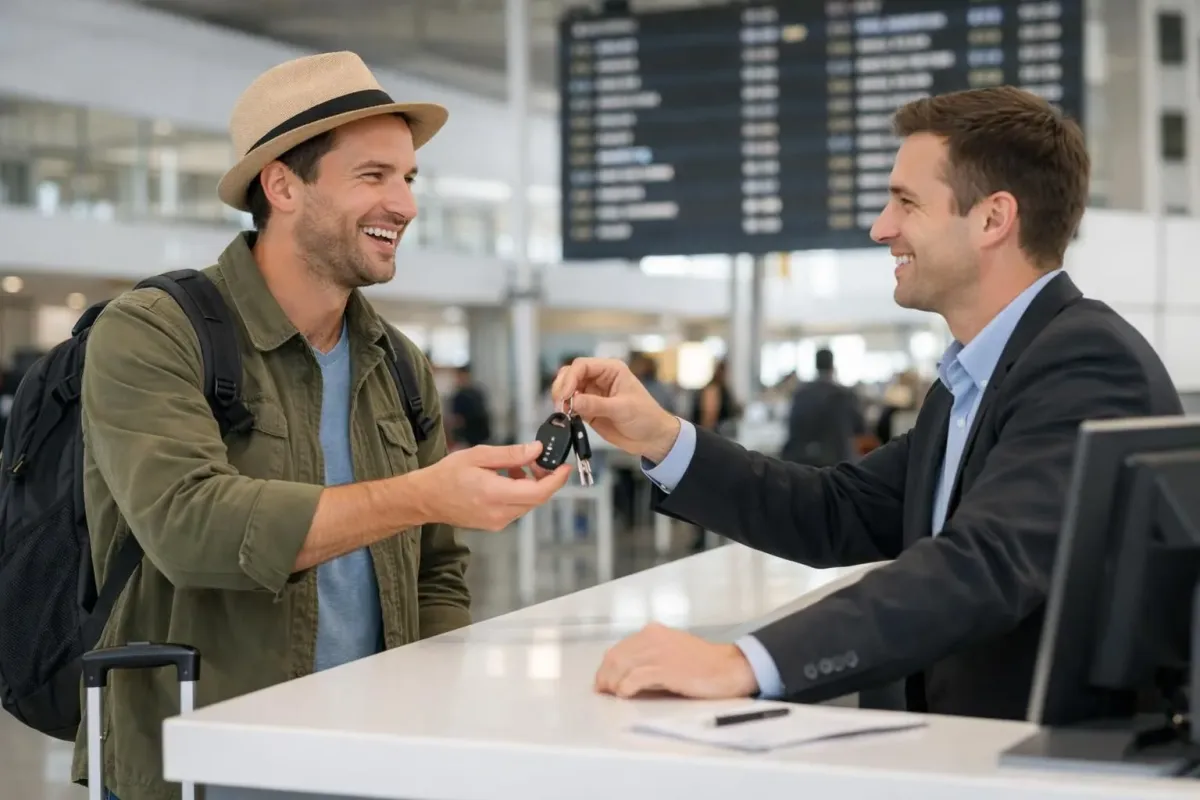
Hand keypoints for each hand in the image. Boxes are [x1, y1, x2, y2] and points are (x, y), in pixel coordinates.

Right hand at [415, 442, 570, 530]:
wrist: (426, 498)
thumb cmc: (447, 475)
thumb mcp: (479, 455)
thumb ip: (511, 455)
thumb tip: (536, 450)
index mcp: (494, 494)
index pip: (538, 493)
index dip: (556, 480)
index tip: (564, 467)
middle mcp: (499, 513)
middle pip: (536, 499)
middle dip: (544, 479)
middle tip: (539, 460)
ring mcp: (497, 522)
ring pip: (527, 504)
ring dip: (530, 485)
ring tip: (517, 466)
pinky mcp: (494, 524)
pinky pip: (516, 509)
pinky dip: (519, 493)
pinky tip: (507, 479)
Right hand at [551, 357, 679, 461]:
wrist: (652, 438)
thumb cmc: (646, 417)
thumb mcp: (622, 409)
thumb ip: (596, 405)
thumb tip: (573, 401)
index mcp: (611, 370)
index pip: (582, 366)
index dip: (570, 378)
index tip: (565, 394)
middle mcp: (600, 379)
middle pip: (571, 374)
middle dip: (562, 387)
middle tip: (560, 403)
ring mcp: (592, 394)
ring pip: (568, 389)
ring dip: (562, 399)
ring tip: (563, 411)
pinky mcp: (588, 409)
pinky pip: (571, 405)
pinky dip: (565, 410)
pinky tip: (566, 417)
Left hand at [594, 622, 758, 698]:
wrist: (728, 667)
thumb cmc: (702, 664)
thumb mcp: (671, 651)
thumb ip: (650, 656)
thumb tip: (625, 674)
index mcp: (653, 632)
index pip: (619, 648)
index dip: (607, 666)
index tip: (603, 680)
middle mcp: (652, 637)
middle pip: (615, 656)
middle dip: (605, 675)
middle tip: (602, 691)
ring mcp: (658, 652)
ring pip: (621, 666)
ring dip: (612, 683)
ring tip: (612, 695)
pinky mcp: (665, 669)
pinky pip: (635, 678)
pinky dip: (626, 687)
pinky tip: (625, 694)